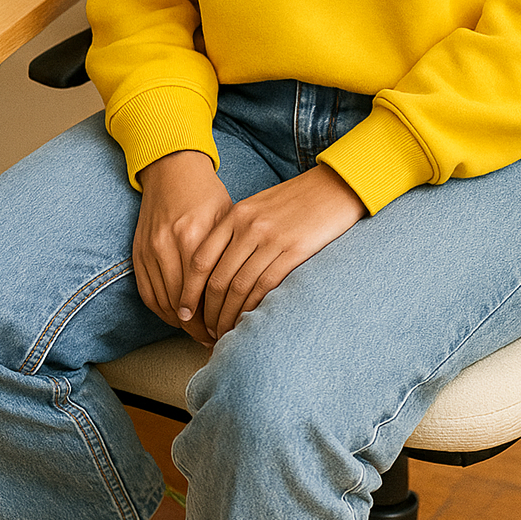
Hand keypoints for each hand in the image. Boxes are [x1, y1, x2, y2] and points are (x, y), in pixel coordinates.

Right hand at [133, 149, 231, 347]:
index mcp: (195, 236)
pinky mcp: (138, 253)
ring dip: (181, 324)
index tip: (229, 329)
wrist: (172, 170)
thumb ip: (232, 254)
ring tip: (200, 333)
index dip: (217, 316)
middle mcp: (168, 245)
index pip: (205, 291)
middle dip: (200, 327)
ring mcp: (150, 250)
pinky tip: (178, 318)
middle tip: (216, 339)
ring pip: (164, 303)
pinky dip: (162, 311)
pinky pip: (148, 294)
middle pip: (183, 303)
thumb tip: (247, 294)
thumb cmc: (207, 194)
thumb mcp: (228, 219)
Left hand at [184, 163, 367, 341]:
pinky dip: (253, 310)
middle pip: (217, 279)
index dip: (189, 291)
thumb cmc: (296, 200)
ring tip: (225, 333)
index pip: (201, 260)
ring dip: (228, 316)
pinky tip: (249, 322)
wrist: (335, 186)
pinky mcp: (294, 251)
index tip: (184, 312)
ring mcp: (271, 239)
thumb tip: (218, 269)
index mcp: (236, 215)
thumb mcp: (259, 207)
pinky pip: (265, 288)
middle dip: (208, 312)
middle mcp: (249, 227)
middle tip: (206, 331)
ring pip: (239, 288)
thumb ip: (236, 231)